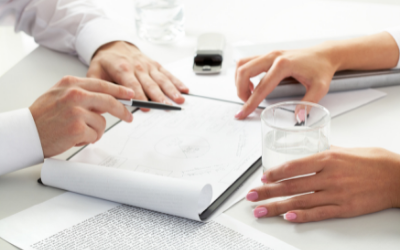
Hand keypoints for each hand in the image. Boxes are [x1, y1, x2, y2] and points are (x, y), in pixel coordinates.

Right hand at [29, 76, 133, 157]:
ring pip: (102, 122)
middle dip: (122, 110)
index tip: (130, 94)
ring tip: (77, 132)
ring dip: (94, 131)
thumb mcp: (60, 95)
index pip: (102, 85)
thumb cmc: (42, 117)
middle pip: (109, 101)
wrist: (25, 133)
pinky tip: (73, 137)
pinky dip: (87, 139)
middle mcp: (74, 94)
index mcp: (71, 84)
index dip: (119, 90)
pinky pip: (95, 135)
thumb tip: (106, 99)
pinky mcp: (77, 128)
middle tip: (128, 117)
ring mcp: (76, 111)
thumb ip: (82, 94)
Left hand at [87, 41, 188, 109]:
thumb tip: (100, 102)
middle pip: (150, 84)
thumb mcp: (94, 71)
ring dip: (171, 90)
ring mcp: (148, 66)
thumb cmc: (106, 61)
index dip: (139, 96)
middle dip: (159, 96)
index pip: (132, 85)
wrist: (114, 44)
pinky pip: (167, 74)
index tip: (145, 107)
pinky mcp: (155, 66)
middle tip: (167, 107)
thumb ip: (97, 86)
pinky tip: (184, 89)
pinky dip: (177, 81)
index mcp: (122, 69)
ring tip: (179, 99)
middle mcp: (138, 67)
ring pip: (161, 79)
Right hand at [235, 47, 335, 118]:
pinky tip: (253, 84)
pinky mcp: (268, 55)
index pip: (261, 87)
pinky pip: (247, 62)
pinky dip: (244, 74)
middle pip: (244, 71)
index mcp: (284, 64)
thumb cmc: (321, 68)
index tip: (243, 113)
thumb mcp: (319, 88)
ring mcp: (269, 54)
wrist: (325, 54)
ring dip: (240, 81)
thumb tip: (298, 118)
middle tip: (247, 104)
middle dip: (241, 91)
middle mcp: (273, 56)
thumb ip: (308, 104)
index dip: (250, 102)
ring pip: (242, 64)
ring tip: (249, 94)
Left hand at [245, 147, 399, 222]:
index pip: (293, 166)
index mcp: (328, 158)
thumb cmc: (375, 161)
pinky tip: (287, 217)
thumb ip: (325, 152)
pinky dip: (301, 216)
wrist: (399, 177)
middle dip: (267, 191)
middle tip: (251, 196)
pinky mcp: (344, 209)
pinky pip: (318, 213)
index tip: (263, 177)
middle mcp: (329, 176)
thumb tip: (310, 154)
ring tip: (260, 210)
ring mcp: (336, 194)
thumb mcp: (346, 149)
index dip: (275, 173)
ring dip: (276, 207)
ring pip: (299, 201)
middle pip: (291, 185)